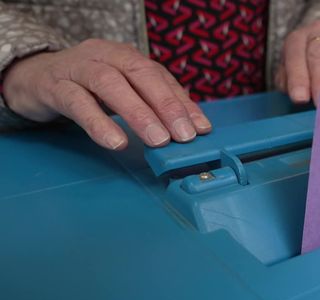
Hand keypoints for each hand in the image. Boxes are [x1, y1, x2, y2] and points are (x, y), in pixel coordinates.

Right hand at [3, 39, 211, 149]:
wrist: (35, 78)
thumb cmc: (87, 86)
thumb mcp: (123, 90)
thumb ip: (152, 104)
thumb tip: (191, 128)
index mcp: (126, 56)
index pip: (160, 77)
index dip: (182, 102)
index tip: (201, 128)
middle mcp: (104, 56)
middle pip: (140, 74)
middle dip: (166, 105)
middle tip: (183, 135)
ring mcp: (78, 68)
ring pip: (110, 85)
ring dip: (138, 113)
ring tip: (157, 140)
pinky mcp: (54, 86)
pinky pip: (77, 103)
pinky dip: (99, 123)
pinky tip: (116, 142)